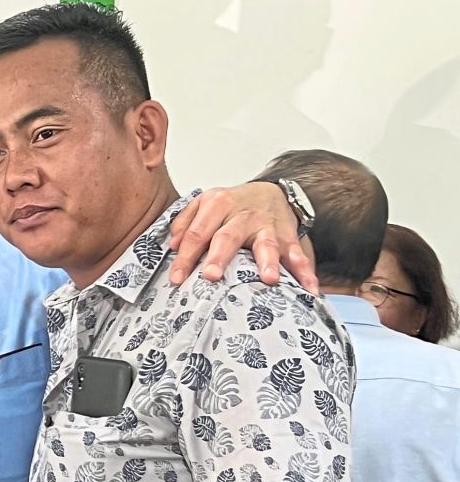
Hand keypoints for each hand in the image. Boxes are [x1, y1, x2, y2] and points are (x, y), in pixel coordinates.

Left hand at [168, 182, 317, 292]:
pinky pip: (297, 254)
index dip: (185, 257)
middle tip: (211, 276)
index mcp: (217, 204)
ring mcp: (267, 226)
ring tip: (268, 279)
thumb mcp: (203, 206)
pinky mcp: (288, 236)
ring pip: (266, 244)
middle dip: (220, 257)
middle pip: (227, 237)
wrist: (269, 192)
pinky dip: (305, 271)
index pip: (197, 233)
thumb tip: (173, 245)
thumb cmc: (230, 207)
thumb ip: (184, 223)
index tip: (176, 279)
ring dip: (267, 261)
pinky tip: (309, 289)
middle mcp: (242, 214)